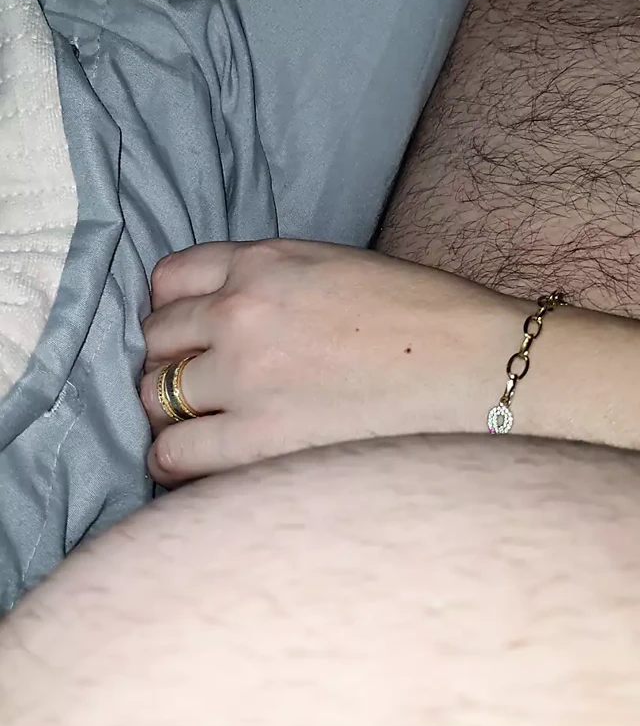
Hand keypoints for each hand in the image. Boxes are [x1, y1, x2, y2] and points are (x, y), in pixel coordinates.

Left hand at [140, 239, 511, 486]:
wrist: (477, 366)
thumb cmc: (425, 317)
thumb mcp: (337, 267)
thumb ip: (272, 282)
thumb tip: (228, 317)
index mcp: (263, 262)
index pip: (169, 280)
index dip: (174, 312)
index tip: (188, 336)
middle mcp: (240, 311)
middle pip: (154, 339)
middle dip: (170, 362)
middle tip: (198, 387)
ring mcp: (243, 375)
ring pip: (152, 396)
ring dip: (169, 412)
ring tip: (199, 428)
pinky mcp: (256, 438)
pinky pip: (172, 453)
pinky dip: (175, 461)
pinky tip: (198, 463)